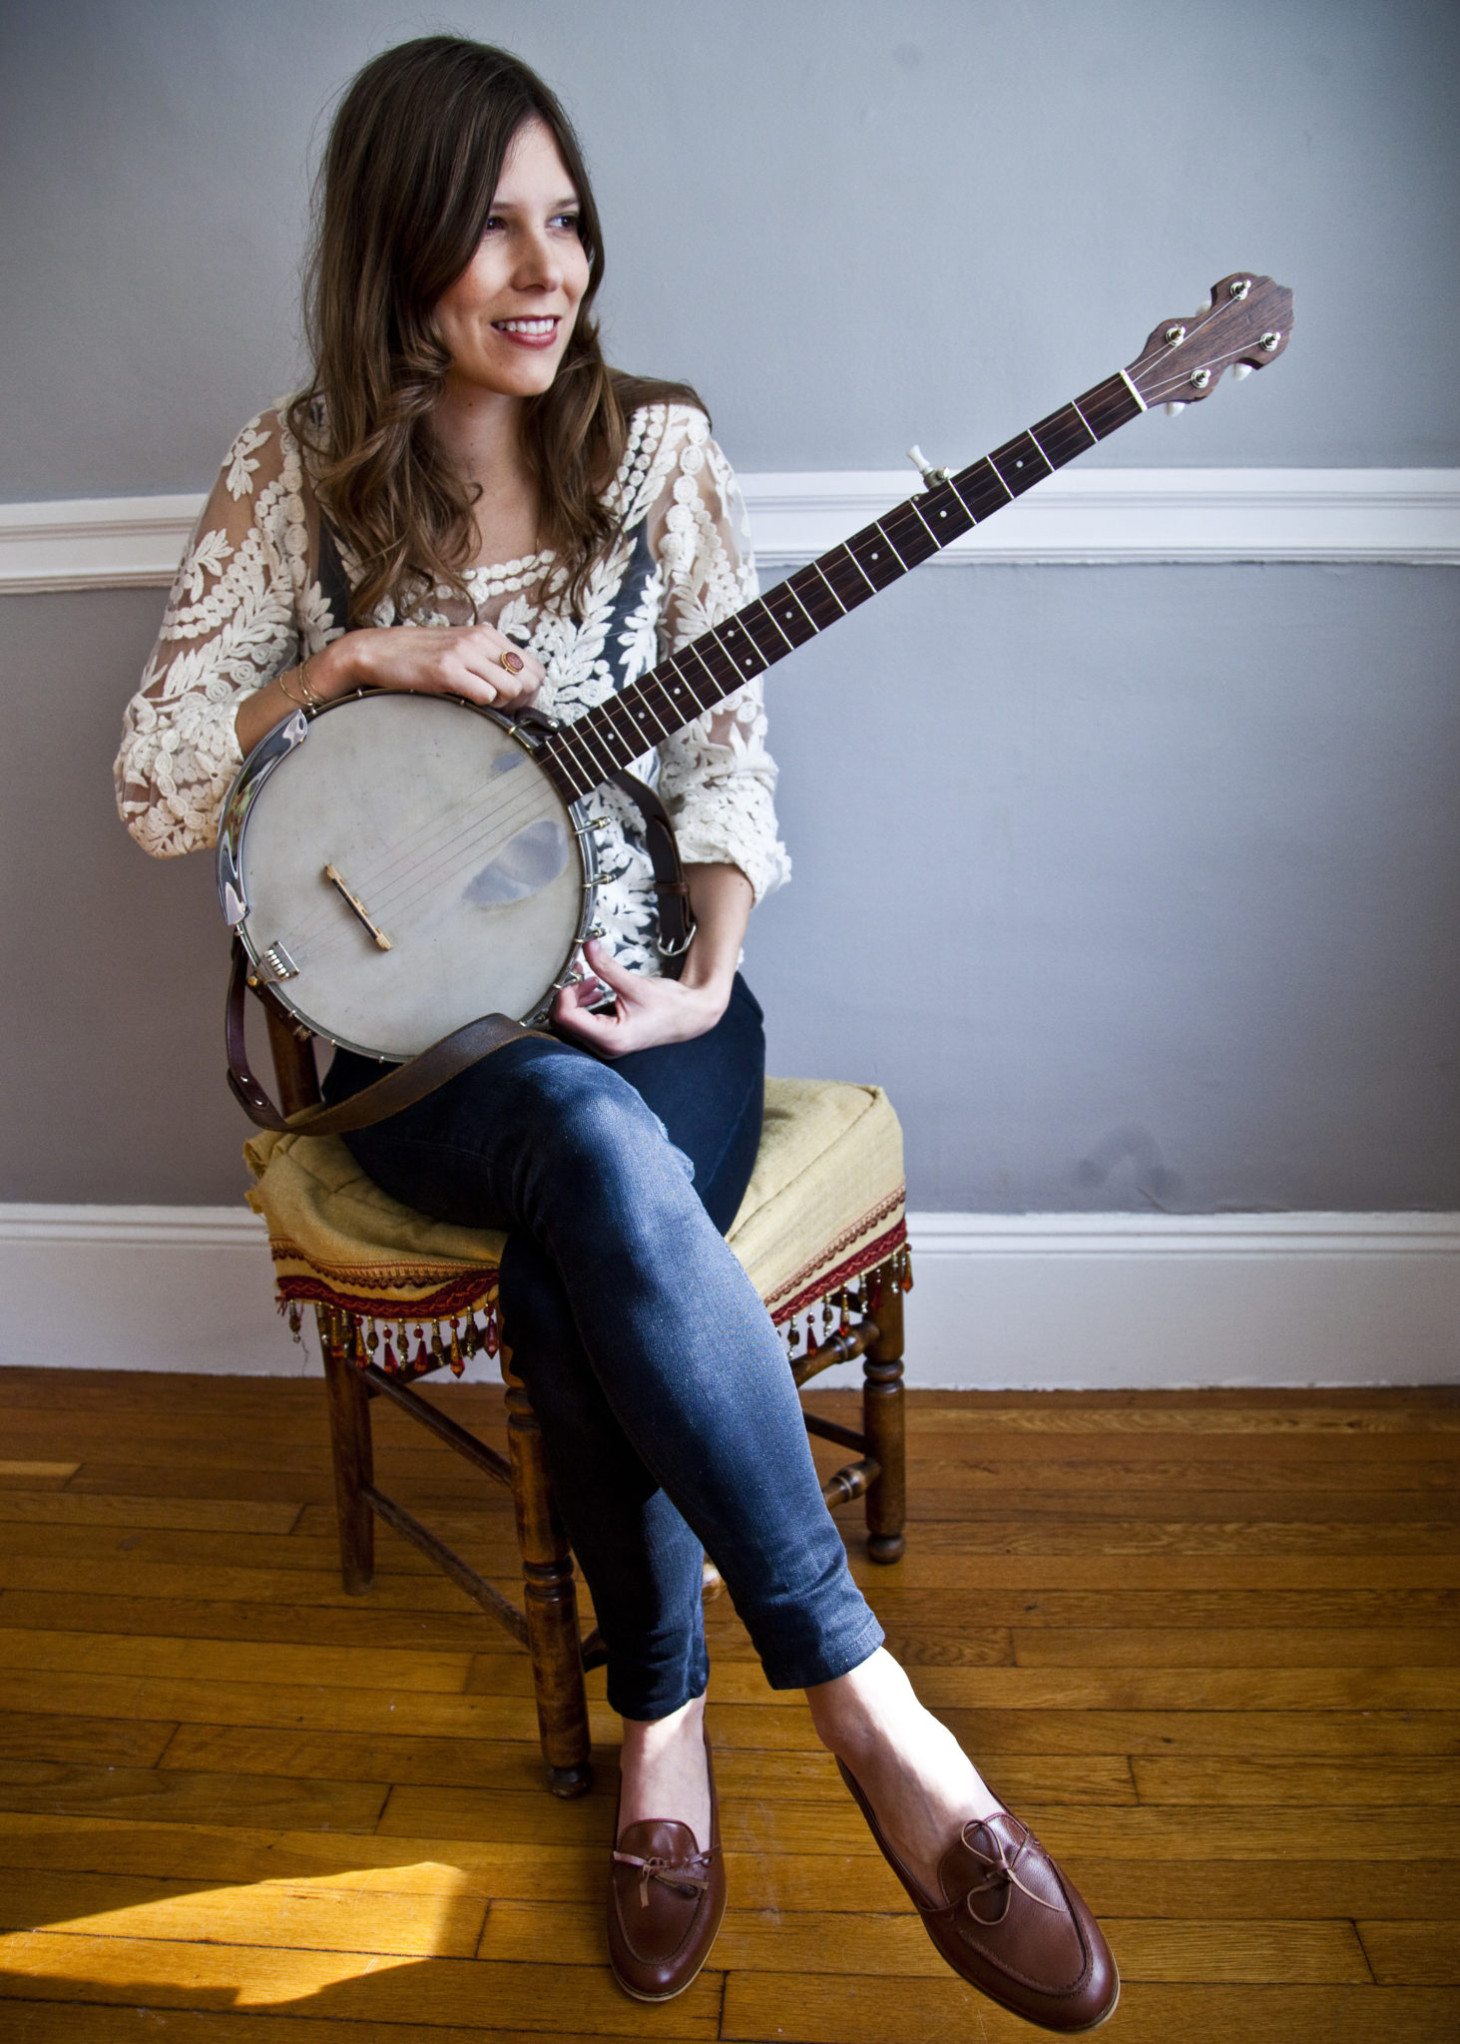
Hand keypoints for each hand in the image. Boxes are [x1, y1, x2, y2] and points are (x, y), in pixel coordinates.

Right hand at [320, 621, 543, 711]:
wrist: (379, 651)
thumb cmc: (420, 656)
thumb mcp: (462, 649)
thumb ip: (488, 661)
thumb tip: (518, 687)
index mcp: (488, 634)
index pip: (535, 667)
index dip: (529, 691)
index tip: (512, 702)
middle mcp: (480, 639)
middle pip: (529, 679)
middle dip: (521, 701)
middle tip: (500, 708)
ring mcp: (464, 652)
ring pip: (512, 687)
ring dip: (502, 704)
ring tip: (482, 705)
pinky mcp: (447, 669)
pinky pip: (486, 694)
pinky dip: (483, 705)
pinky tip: (467, 702)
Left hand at [551, 939, 731, 1055]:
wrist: (688, 1018)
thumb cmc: (669, 1006)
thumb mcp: (635, 984)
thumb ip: (607, 966)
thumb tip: (587, 946)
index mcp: (610, 1037)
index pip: (566, 1017)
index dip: (564, 992)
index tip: (575, 973)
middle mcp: (604, 1047)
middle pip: (563, 1022)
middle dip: (568, 994)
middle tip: (581, 972)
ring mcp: (604, 1046)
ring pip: (570, 1023)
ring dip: (574, 999)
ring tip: (591, 980)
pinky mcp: (606, 1040)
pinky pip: (581, 1024)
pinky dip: (581, 1005)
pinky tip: (595, 990)